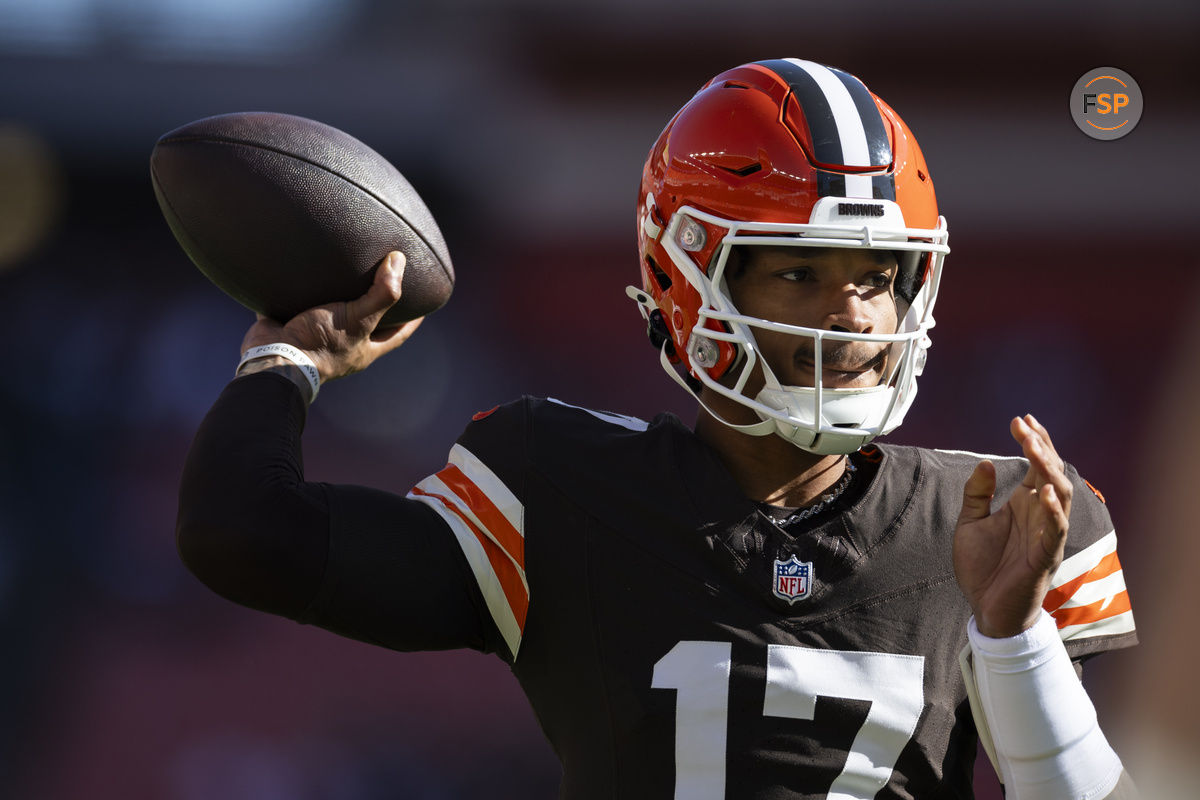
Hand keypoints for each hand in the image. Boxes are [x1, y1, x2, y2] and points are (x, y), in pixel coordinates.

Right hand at [240, 251, 423, 383]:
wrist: (273, 357)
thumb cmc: (320, 343)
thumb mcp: (358, 318)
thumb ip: (381, 293)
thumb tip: (399, 261)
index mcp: (364, 349)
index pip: (398, 335)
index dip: (411, 321)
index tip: (423, 305)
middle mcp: (343, 345)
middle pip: (367, 325)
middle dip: (375, 307)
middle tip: (383, 281)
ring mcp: (316, 337)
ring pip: (332, 314)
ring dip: (338, 296)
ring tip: (344, 269)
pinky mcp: (290, 325)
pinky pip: (298, 305)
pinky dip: (301, 290)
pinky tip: (303, 270)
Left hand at [952, 414, 1072, 637]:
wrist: (985, 608)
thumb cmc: (982, 567)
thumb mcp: (970, 523)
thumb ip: (976, 494)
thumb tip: (986, 462)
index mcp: (1024, 504)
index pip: (1037, 465)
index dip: (1033, 441)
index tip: (1019, 419)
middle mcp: (1039, 514)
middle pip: (1052, 472)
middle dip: (1041, 447)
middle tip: (1024, 425)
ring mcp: (1046, 534)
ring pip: (1060, 494)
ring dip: (1049, 470)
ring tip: (1034, 447)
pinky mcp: (1046, 556)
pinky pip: (1056, 529)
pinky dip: (1052, 510)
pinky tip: (1042, 490)